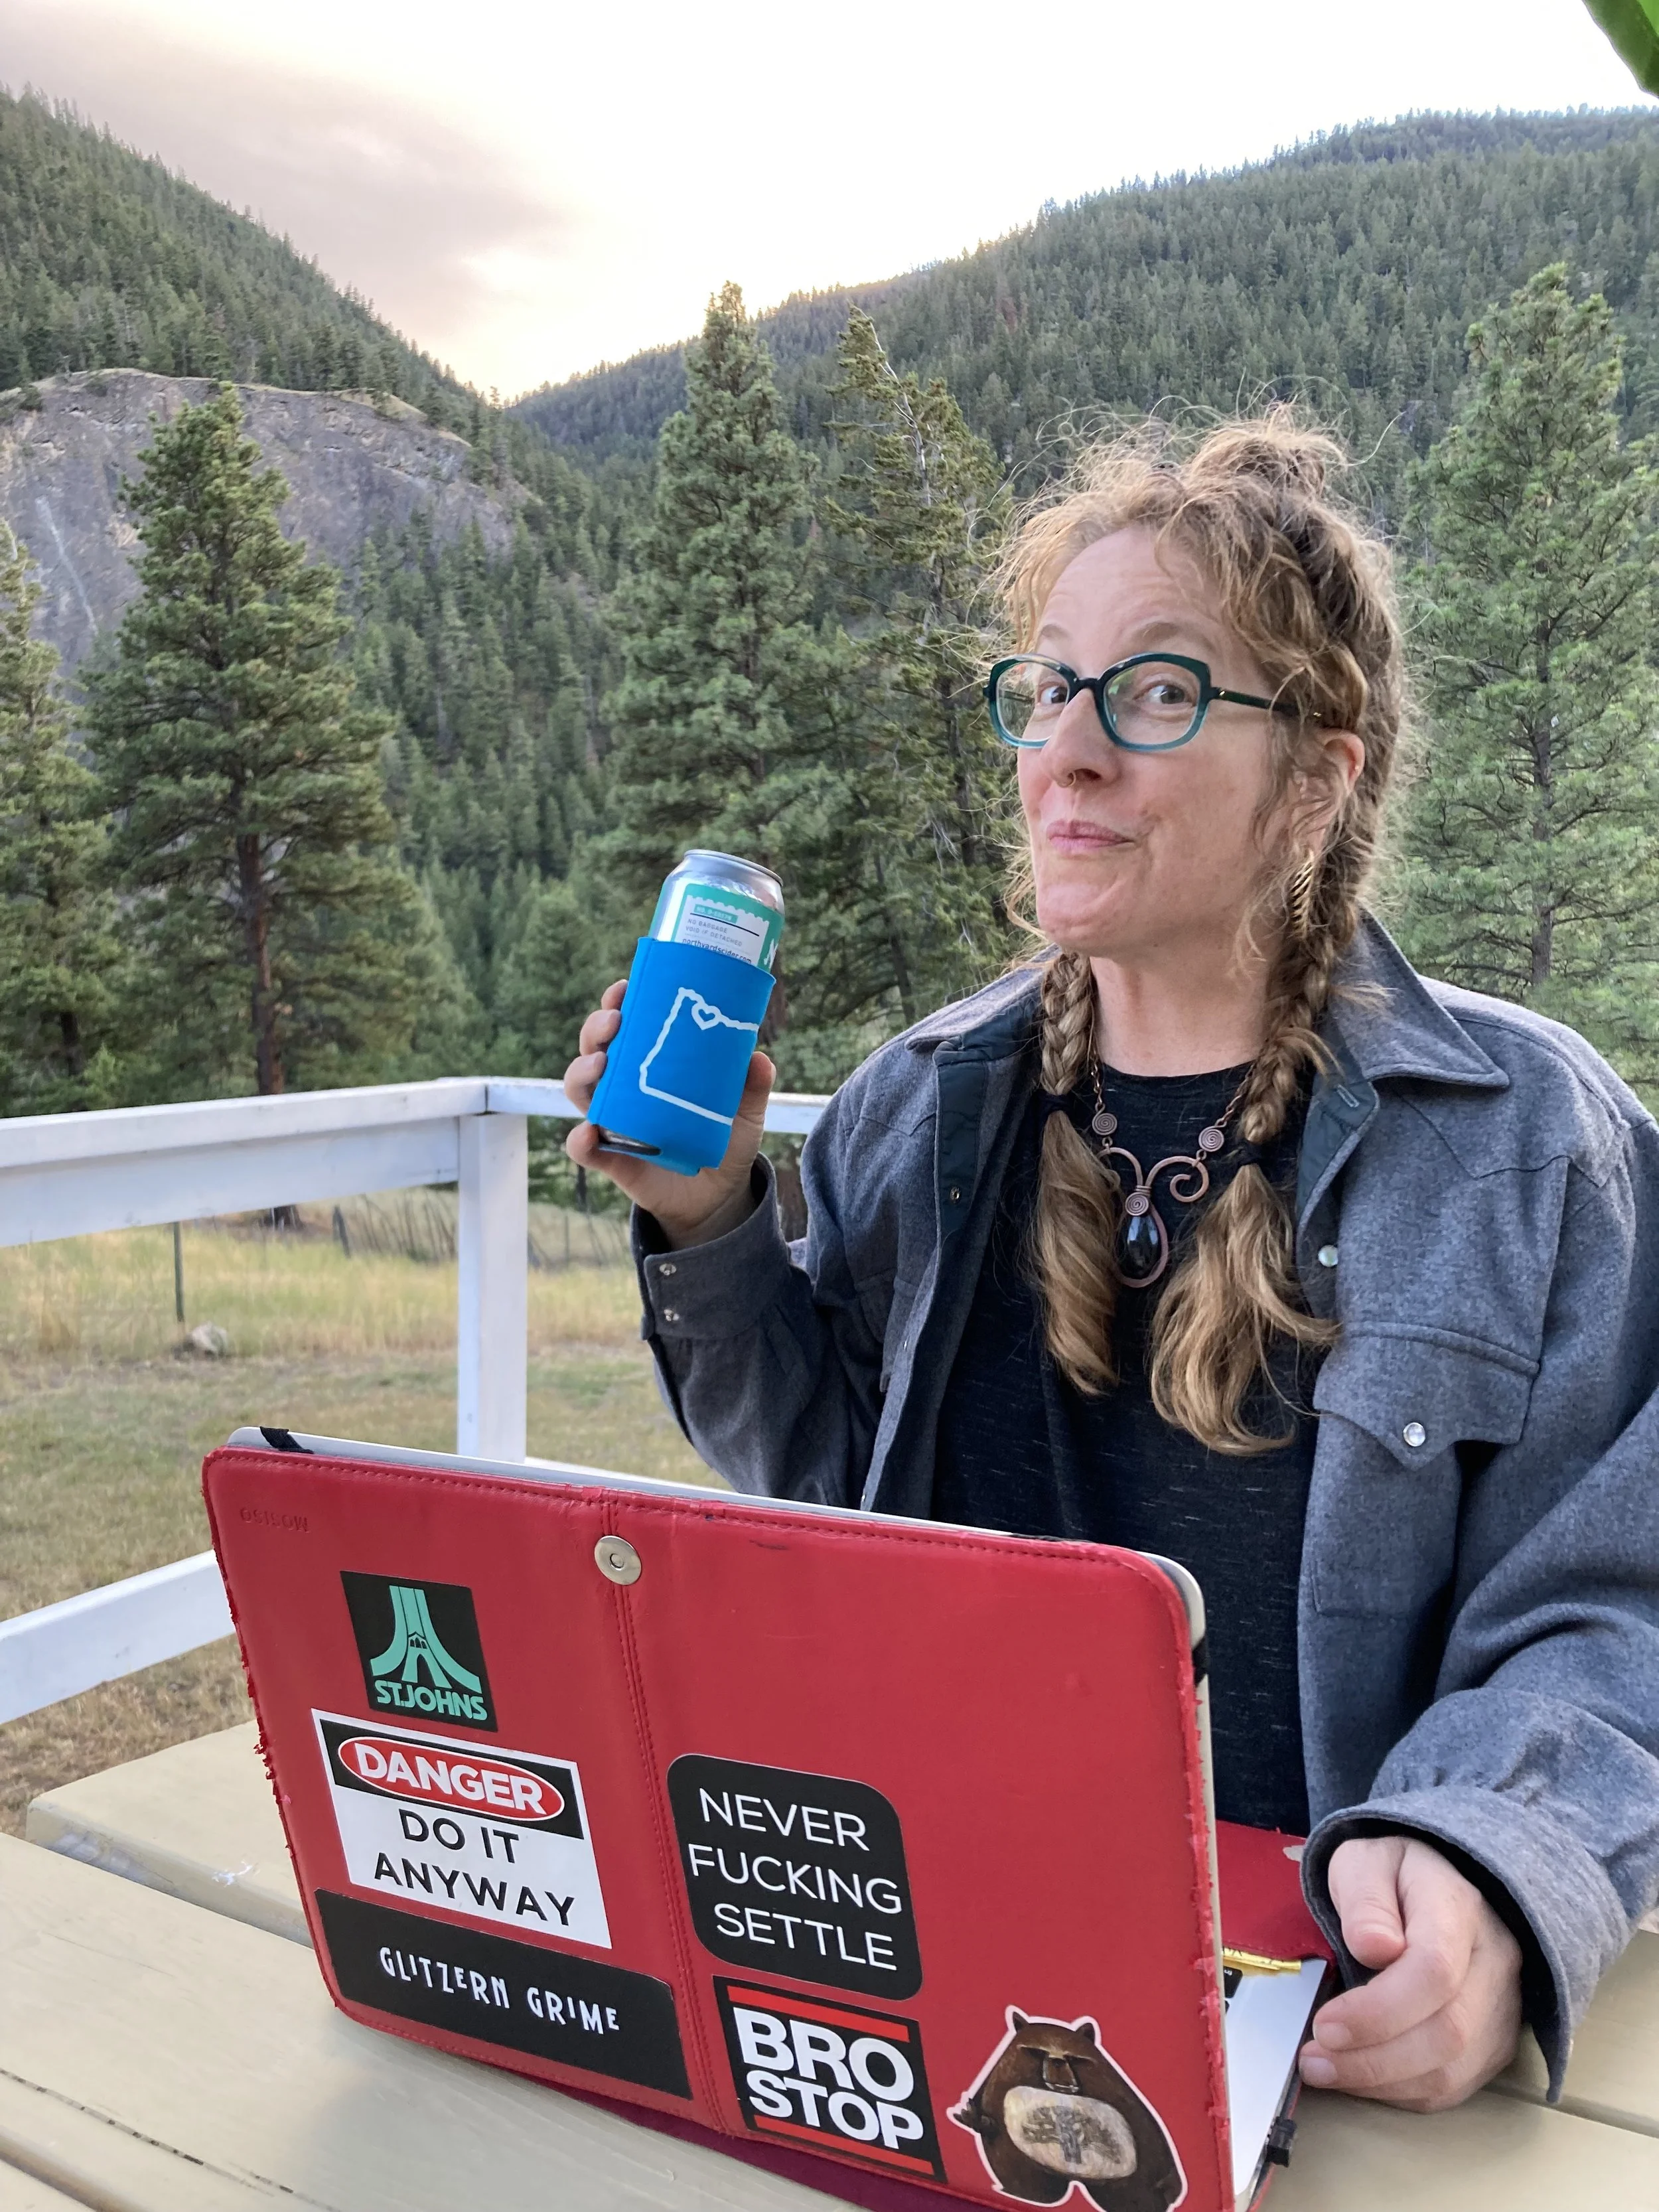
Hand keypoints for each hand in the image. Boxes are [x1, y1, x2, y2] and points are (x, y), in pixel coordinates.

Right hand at [563, 979, 774, 1248]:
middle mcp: (624, 1087)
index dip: (618, 1003)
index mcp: (649, 1063)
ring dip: (581, 1072)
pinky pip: (585, 1148)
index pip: (626, 1025)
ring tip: (600, 1064)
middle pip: (595, 1048)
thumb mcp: (745, 1111)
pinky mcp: (612, 1158)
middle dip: (596, 1029)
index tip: (626, 987)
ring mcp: (613, 1121)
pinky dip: (580, 1141)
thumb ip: (752, 1086)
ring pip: (580, 1089)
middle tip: (615, 1022)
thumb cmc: (724, 1139)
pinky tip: (589, 1133)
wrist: (718, 1195)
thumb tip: (758, 1059)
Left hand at [1298, 1835, 1522, 2110]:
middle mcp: (1495, 1960)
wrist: (1439, 1883)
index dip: (1378, 2010)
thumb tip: (1373, 1947)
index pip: (1435, 1970)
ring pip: (1454, 2068)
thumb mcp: (1364, 1862)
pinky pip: (1455, 2085)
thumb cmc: (1392, 1874)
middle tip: (1314, 2059)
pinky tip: (1360, 2077)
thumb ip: (1365, 1900)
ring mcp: (1502, 2005)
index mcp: (1458, 1906)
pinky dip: (1402, 2091)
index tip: (1324, 2024)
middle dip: (1374, 2057)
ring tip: (1325, 2070)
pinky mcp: (1496, 2041)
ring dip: (1383, 2081)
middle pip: (1449, 2030)